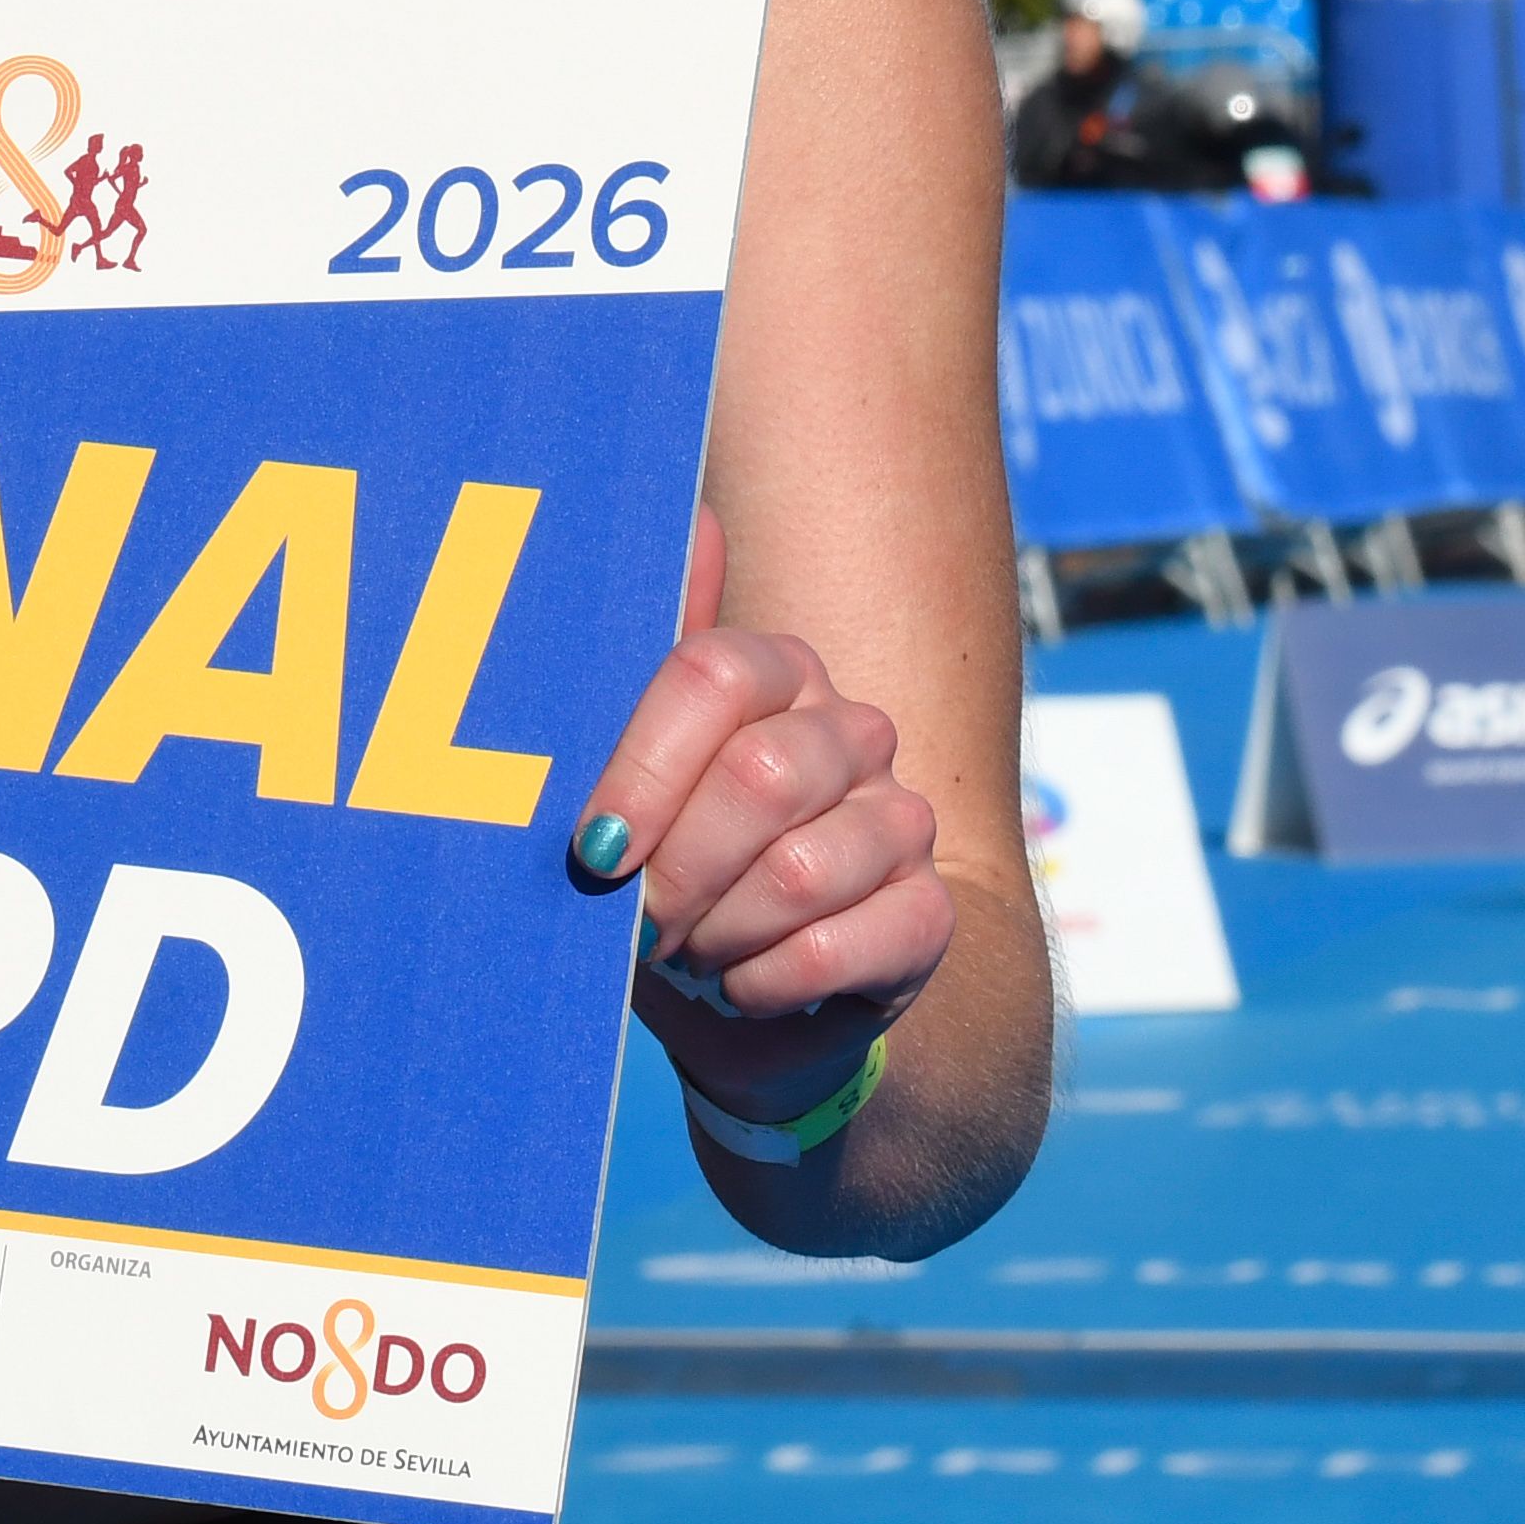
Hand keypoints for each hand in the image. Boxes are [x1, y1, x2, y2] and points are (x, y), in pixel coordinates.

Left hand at [569, 507, 953, 1137]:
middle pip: (760, 777)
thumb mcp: (634, 780)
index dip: (645, 769)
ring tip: (695, 951)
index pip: (716, 674)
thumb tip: (697, 519)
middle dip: (677, 871)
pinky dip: (761, 984)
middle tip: (643, 920)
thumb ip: (645, 665)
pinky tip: (745, 984)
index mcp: (778, 673)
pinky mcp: (929, 914)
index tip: (594, 848)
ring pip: (797, 871)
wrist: (755, 1005)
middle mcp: (852, 731)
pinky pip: (831, 947)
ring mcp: (903, 820)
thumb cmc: (677, 873)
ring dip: (717, 934)